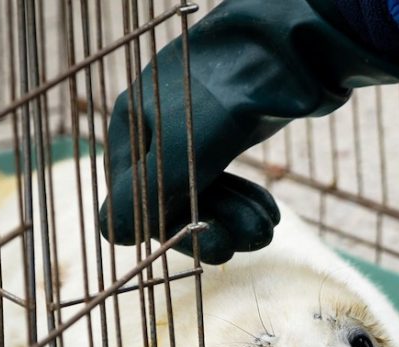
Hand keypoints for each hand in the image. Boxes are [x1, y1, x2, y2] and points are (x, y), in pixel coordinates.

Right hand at [99, 0, 398, 263]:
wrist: (288, 48)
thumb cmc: (225, 98)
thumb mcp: (180, 153)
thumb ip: (145, 198)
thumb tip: (110, 237)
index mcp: (131, 126)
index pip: (135, 199)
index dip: (171, 230)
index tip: (210, 246)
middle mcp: (157, 127)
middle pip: (174, 200)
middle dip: (211, 227)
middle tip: (245, 245)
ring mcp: (195, 128)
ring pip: (206, 194)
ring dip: (234, 220)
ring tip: (267, 230)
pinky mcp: (230, 130)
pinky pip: (228, 180)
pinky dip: (246, 201)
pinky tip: (271, 215)